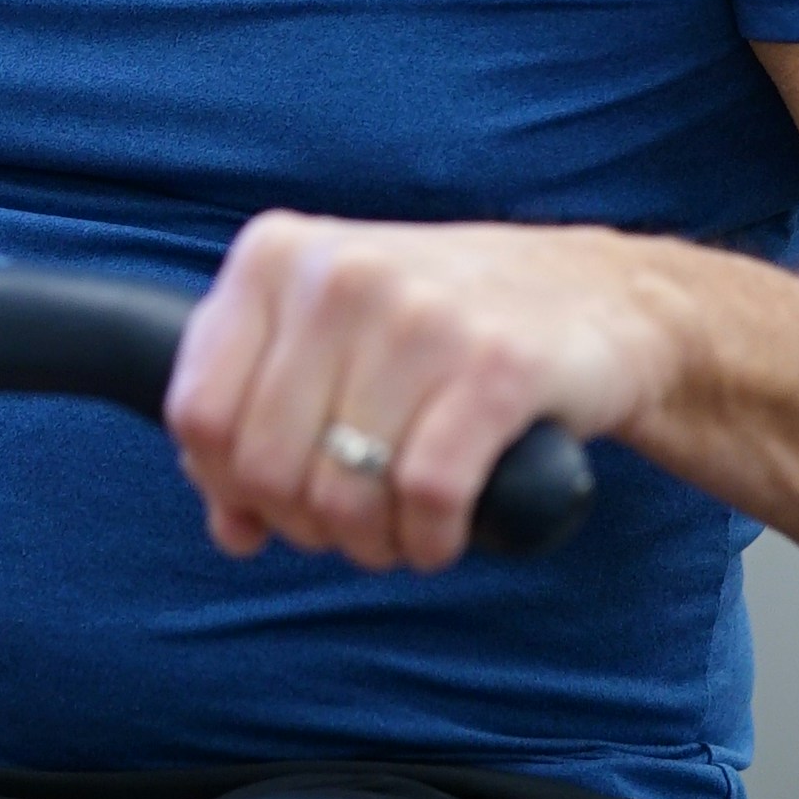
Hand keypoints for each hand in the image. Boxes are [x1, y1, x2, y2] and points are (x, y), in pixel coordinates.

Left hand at [163, 210, 672, 571]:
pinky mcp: (497, 365)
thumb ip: (260, 418)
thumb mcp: (335, 339)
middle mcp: (339, 273)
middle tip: (349, 525)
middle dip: (304, 523)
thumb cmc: (445, 327)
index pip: (196, 409)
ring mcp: (420, 314)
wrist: (602, 296)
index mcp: (275, 255)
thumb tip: (230, 526)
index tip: (268, 504)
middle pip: (265, 464)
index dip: (223, 485)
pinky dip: (426, 541)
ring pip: (342, 490)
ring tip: (396, 532)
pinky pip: (426, 496)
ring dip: (369, 543)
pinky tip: (440, 534)